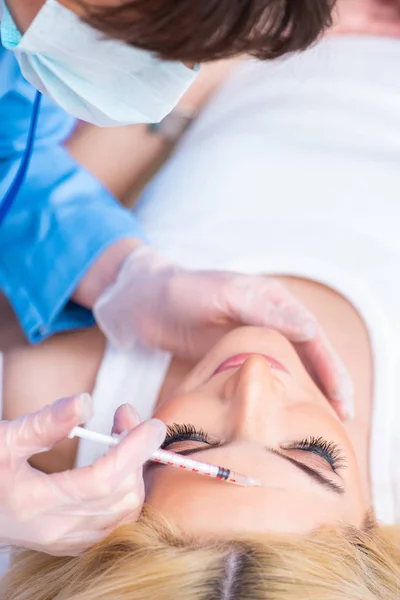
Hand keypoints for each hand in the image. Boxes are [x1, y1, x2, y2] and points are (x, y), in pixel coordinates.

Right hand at [0, 394, 165, 555]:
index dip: (133, 450)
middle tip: (125, 418)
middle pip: (120, 497)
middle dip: (135, 453)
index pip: (102, 481)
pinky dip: (128, 491)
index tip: (152, 425)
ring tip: (122, 436)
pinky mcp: (73, 541)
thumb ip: (44, 422)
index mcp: (36, 503)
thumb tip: (86, 403)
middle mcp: (56, 529)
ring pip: (126, 513)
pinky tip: (117, 464)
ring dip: (135, 472)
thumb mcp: (3, 440)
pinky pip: (118, 522)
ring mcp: (66, 540)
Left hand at [94, 246, 353, 418]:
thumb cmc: (183, 291)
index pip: (313, 337)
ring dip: (307, 393)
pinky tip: (283, 413)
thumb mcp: (225, 295)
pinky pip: (264, 378)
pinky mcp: (233, 358)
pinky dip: (279, 394)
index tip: (341, 399)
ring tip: (322, 422)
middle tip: (341, 418)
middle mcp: (269, 320)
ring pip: (290, 369)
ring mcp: (251, 340)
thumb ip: (265, 311)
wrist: (142, 302)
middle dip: (328, 385)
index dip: (330, 368)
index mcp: (274, 301)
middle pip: (309, 356)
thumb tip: (311, 329)